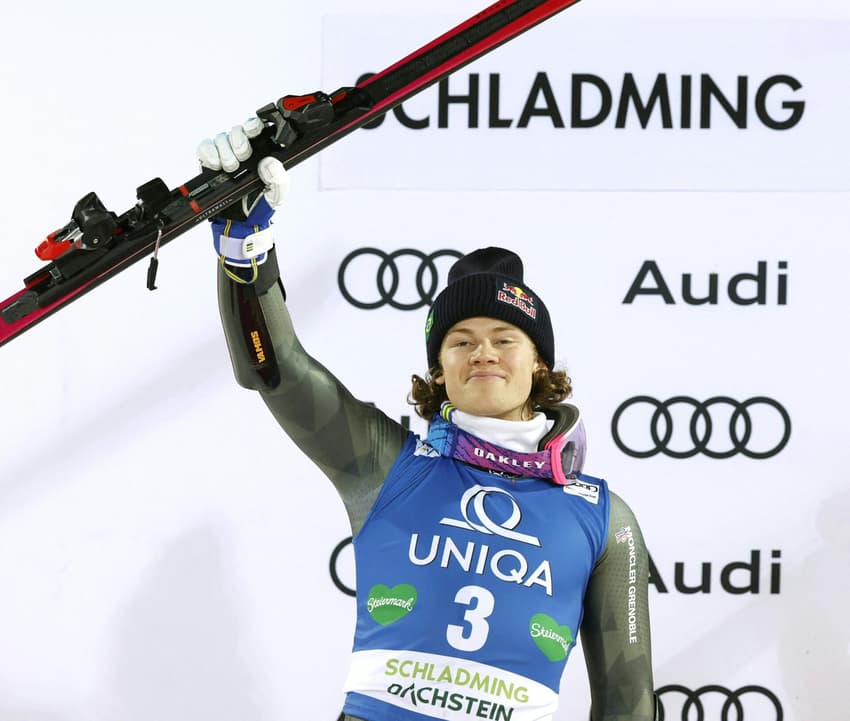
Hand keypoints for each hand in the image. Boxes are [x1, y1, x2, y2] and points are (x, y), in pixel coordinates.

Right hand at [197, 120, 289, 281]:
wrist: (241, 223)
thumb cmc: (260, 204)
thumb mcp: (277, 195)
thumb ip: (279, 179)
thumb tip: (269, 163)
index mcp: (261, 151)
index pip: (256, 128)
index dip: (253, 125)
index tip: (254, 131)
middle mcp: (242, 149)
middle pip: (236, 130)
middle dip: (238, 142)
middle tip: (241, 157)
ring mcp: (225, 154)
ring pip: (220, 137)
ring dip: (225, 151)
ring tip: (230, 168)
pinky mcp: (209, 162)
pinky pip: (205, 147)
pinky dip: (209, 152)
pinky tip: (215, 164)